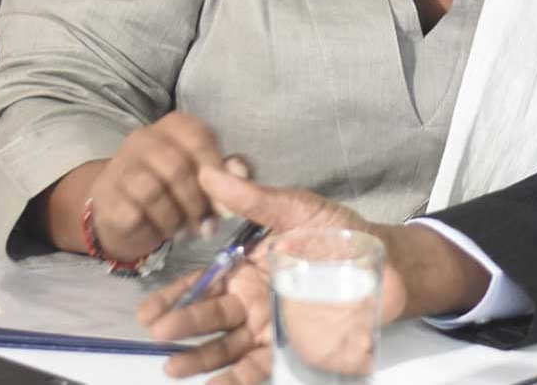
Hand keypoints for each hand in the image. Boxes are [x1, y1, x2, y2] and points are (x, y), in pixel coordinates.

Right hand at [86, 112, 240, 261]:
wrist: (131, 213)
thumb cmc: (177, 189)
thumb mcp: (207, 177)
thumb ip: (227, 171)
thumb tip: (240, 174)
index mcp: (174, 126)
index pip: (198, 137)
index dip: (216, 169)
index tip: (229, 198)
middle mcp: (143, 138)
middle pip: (177, 167)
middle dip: (198, 202)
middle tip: (209, 224)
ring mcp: (119, 165)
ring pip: (153, 191)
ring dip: (176, 217)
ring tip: (186, 230)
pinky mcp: (104, 195)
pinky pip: (133, 212)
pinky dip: (155, 226)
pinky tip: (164, 232)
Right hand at [138, 166, 371, 382]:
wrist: (387, 264)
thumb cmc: (341, 235)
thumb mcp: (299, 209)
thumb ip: (256, 199)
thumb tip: (211, 172)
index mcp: (249, 269)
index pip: (205, 284)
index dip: (176, 296)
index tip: (148, 309)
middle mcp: (253, 302)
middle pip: (211, 317)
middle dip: (183, 324)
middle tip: (160, 330)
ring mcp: (270, 329)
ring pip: (226, 348)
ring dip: (199, 358)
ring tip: (173, 367)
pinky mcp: (291, 352)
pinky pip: (257, 371)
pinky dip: (233, 381)